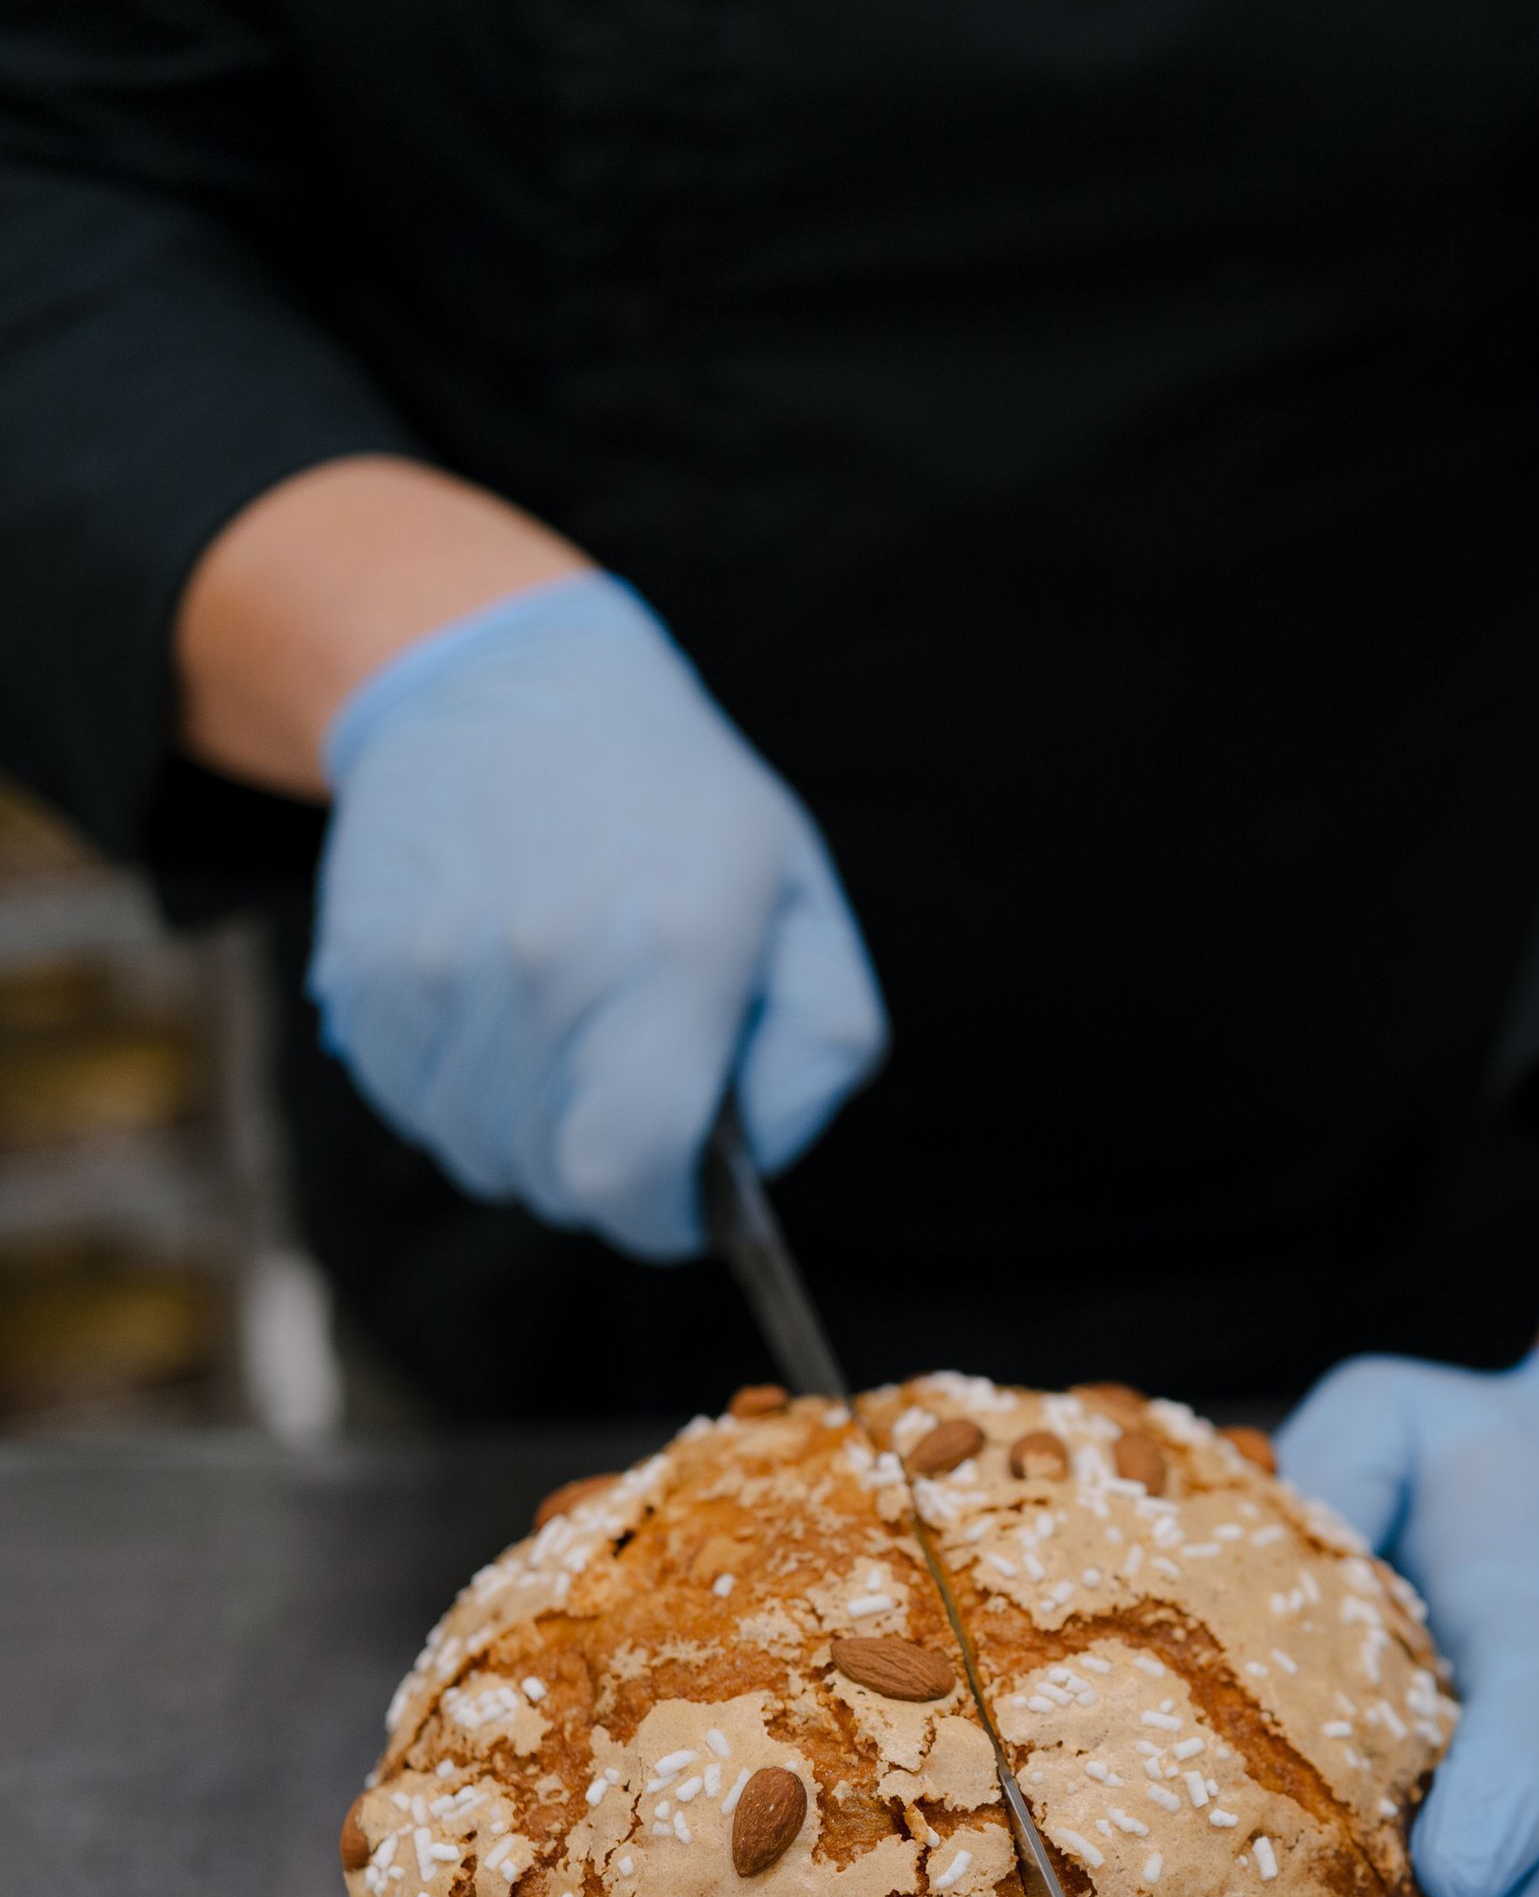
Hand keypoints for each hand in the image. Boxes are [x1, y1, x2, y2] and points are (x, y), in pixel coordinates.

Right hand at [308, 572, 886, 1257]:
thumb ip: (818, 1043)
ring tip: (558, 1032)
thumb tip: (759, 1161)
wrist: (500, 681)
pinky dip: (459, 1089)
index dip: (661, 1215)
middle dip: (602, 1165)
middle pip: (554, 1179)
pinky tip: (494, 1007)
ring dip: (524, 1130)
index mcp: (669, 956)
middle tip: (624, 1080)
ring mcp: (436, 973)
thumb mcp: (797, 896)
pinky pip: (412, 1106)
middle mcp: (541, 969)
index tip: (678, 1195)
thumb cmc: (674, 803)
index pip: (628, 1176)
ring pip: (477, 1151)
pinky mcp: (362, 977)